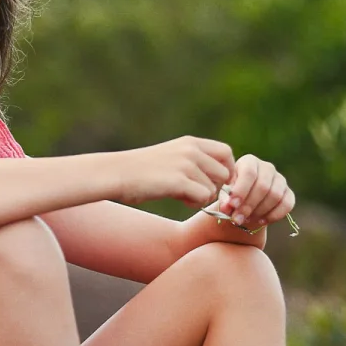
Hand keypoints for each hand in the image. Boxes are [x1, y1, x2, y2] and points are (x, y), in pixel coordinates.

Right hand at [114, 136, 236, 207]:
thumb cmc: (143, 170)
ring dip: (201, 197)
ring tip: (182, 194)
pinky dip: (194, 202)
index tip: (215, 182)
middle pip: (224, 173)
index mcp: (191, 142)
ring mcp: (186, 165)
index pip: (226, 152)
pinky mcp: (179, 181)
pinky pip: (203, 197)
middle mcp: (191, 151)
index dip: (226, 169)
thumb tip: (218, 182)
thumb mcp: (171, 156)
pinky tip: (179, 198)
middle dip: (216, 187)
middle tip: (197, 192)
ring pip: (213, 188)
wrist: (118, 173)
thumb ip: (193, 163)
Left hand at [213, 154, 293, 229]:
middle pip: (262, 186)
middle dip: (249, 205)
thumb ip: (226, 201)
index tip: (233, 205)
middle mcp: (267, 167)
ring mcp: (280, 179)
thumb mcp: (226, 197)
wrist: (246, 204)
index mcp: (249, 162)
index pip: (249, 172)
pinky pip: (287, 204)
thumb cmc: (233, 196)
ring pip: (275, 195)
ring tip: (247, 219)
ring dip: (260, 211)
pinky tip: (261, 221)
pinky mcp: (288, 193)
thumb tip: (227, 207)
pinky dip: (274, 215)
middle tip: (237, 219)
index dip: (241, 190)